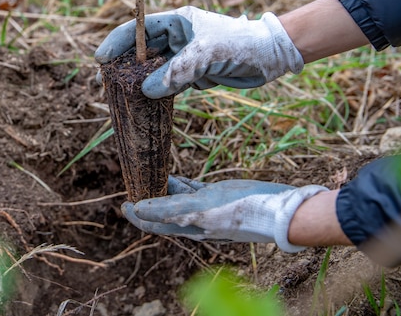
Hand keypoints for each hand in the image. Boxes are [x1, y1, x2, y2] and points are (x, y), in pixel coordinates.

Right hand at [95, 6, 303, 98]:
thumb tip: (145, 91)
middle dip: (123, 65)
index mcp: (177, 21)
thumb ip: (176, 71)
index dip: (117, 42)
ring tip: (120, 97)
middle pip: (141, 50)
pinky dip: (156, 93)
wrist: (271, 58)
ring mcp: (183, 56)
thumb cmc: (241, 45)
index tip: (100, 59)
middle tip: (105, 83)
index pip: (138, 29)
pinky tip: (145, 104)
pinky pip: (167, 83)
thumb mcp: (207, 55)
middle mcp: (176, 37)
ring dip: (138, 82)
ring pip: (152, 69)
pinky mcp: (192, 74)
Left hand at [121, 176, 327, 252]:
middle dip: (147, 200)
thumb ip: (168, 209)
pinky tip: (173, 174)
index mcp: (188, 226)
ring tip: (148, 175)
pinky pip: (193, 190)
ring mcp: (207, 208)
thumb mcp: (200, 209)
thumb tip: (137, 209)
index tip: (123, 204)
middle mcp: (195, 219)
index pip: (153, 223)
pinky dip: (181, 183)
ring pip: (177, 198)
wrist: (277, 210)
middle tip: (133, 184)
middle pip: (162, 211)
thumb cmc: (239, 211)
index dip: (137, 215)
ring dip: (162, 189)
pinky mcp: (218, 196)